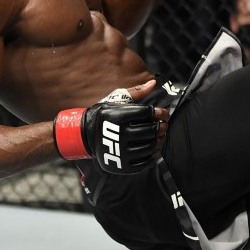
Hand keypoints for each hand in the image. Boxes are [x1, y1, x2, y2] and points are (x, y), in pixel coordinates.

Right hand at [54, 80, 168, 174]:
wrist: (85, 135)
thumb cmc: (105, 115)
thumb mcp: (117, 100)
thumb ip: (136, 92)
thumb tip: (154, 83)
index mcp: (117, 116)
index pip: (147, 113)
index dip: (160, 112)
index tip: (163, 113)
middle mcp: (118, 134)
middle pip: (150, 130)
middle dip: (161, 127)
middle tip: (163, 125)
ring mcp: (120, 152)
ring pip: (149, 147)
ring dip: (158, 141)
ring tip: (158, 136)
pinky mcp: (121, 165)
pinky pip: (144, 163)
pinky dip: (152, 156)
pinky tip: (153, 149)